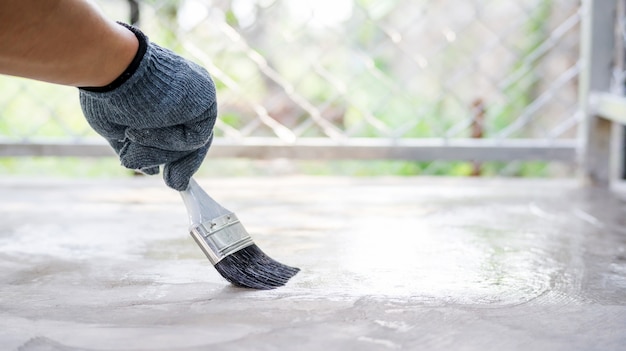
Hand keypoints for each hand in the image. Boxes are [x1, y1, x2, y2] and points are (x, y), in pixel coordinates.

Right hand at [79, 24, 216, 190]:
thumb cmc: (106, 93)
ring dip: (158, 152)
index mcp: (169, 95)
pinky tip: (139, 129)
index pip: (180, 131)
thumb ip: (139, 149)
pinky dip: (166, 142)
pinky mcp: (205, 99)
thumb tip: (153, 171)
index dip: (174, 156)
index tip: (171, 178)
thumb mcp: (119, 128)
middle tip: (174, 183)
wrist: (107, 69)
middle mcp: (188, 94)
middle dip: (181, 164)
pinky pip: (194, 138)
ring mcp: (198, 95)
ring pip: (191, 143)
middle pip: (193, 140)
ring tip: (128, 136)